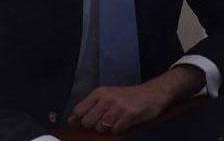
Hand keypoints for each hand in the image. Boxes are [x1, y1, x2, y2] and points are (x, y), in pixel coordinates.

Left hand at [67, 64, 205, 133]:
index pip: (79, 110)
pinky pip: (116, 130)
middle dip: (95, 126)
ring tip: (117, 120)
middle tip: (106, 121)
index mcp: (99, 92)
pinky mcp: (129, 114)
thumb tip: (71, 121)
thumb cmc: (128, 97)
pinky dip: (120, 130)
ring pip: (101, 127)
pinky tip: (126, 122)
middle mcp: (107, 97)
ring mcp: (118, 106)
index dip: (79, 121)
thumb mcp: (108, 96)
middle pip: (88, 122)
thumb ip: (90, 107)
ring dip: (108, 129)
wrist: (152, 94)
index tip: (85, 124)